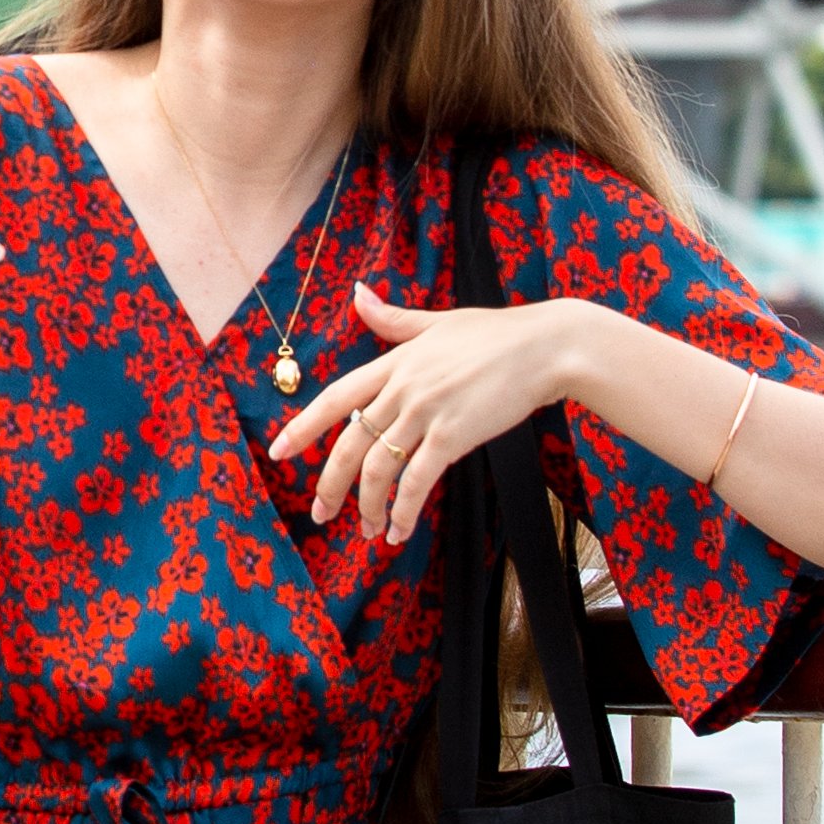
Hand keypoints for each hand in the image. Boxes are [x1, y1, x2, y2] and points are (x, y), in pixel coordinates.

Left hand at [265, 287, 599, 543]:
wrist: (545, 348)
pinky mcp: (453, 436)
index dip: (303, 426)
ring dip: (368, 505)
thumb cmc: (495, 335)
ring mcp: (426, 412)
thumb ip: (393, 319)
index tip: (278, 451)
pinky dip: (403, 510)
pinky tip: (399, 531)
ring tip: (368, 530)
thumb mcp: (436, 321)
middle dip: (330, 484)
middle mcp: (401, 388)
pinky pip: (417, 482)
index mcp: (393, 362)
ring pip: (379, 467)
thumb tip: (357, 293)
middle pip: (350, 443)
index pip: (335, 398)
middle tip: (320, 514)